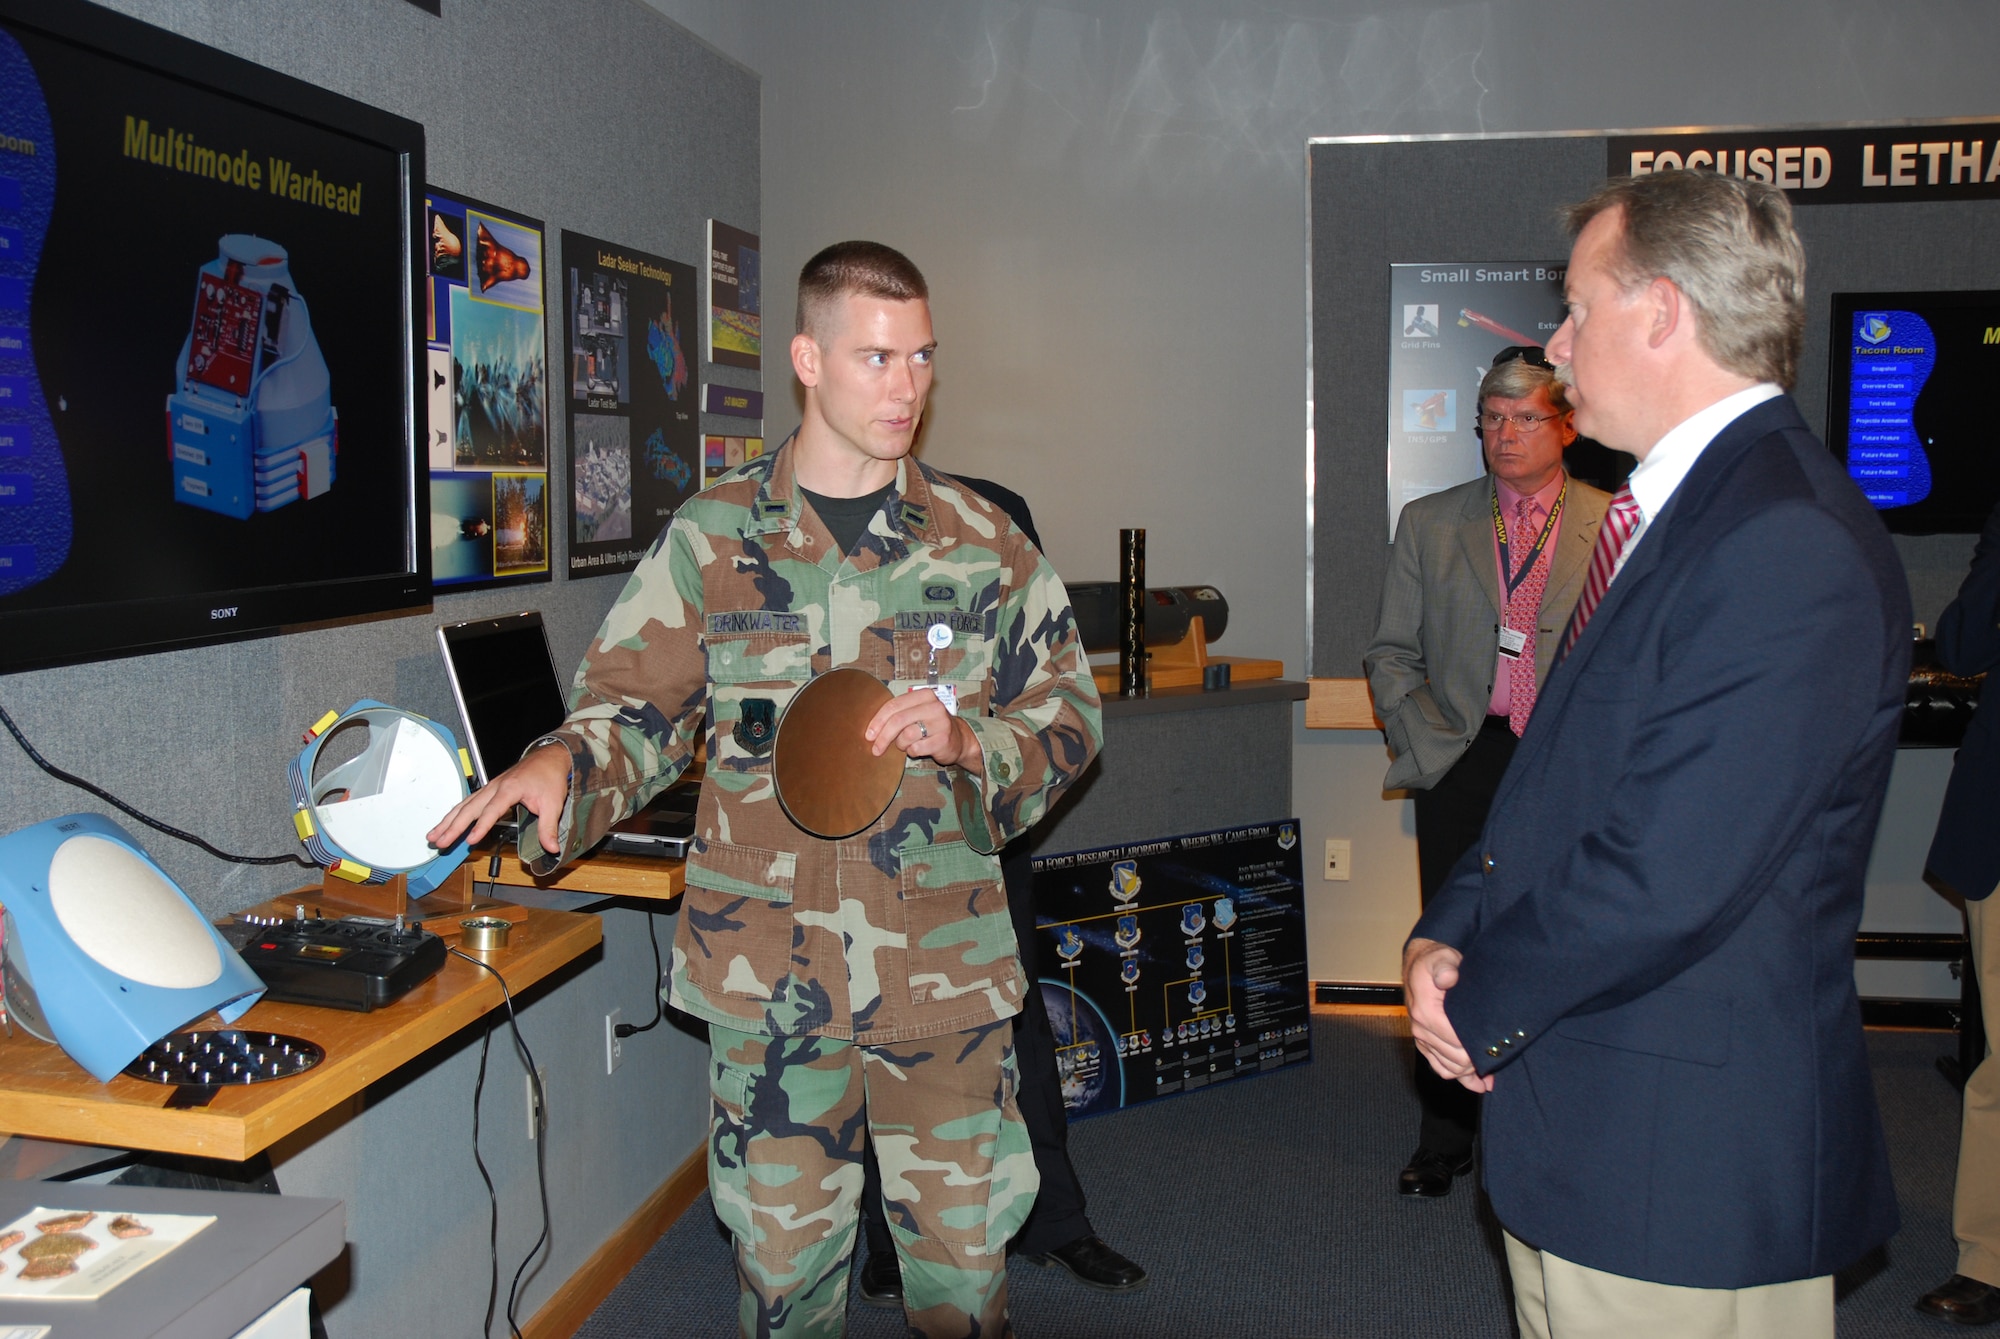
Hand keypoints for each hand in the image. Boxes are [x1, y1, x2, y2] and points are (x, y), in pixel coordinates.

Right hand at [427, 742, 571, 849]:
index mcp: (510, 788)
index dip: (481, 826)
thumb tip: (551, 847)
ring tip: (433, 835)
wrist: (549, 757)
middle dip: (453, 826)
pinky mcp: (489, 790)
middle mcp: (495, 786)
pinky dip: (454, 814)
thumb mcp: (553, 803)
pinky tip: (446, 823)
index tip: (471, 840)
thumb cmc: (549, 776)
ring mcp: (490, 787)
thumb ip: (548, 827)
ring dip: (447, 821)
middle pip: (469, 808)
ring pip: (464, 805)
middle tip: (440, 842)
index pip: (492, 810)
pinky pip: (468, 802)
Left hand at [864, 688, 983, 770]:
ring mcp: (940, 723)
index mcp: (924, 695)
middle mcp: (934, 706)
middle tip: (876, 749)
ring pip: (906, 736)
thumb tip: (871, 729)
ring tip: (906, 745)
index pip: (894, 705)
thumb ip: (897, 714)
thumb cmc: (930, 725)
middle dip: (883, 737)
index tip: (868, 735)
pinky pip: (916, 748)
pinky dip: (912, 751)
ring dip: (901, 744)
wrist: (958, 739)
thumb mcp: (915, 713)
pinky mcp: (943, 740)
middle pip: (898, 721)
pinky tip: (918, 749)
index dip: (878, 721)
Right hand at [1402, 937, 1494, 1093]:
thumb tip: (1448, 977)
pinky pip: (1441, 1069)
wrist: (1420, 965)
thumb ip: (1445, 967)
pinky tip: (1478, 1082)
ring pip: (1448, 1069)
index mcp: (1425, 1013)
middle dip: (1477, 1062)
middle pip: (1455, 1060)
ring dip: (1470, 1074)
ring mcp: (1422, 1039)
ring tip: (1492, 1074)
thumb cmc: (1435, 962)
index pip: (1456, 1044)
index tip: (1496, 1046)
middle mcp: (1421, 1030)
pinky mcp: (1425, 1044)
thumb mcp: (1442, 958)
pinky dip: (1459, 1078)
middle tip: (1500, 1058)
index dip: (1476, 1048)